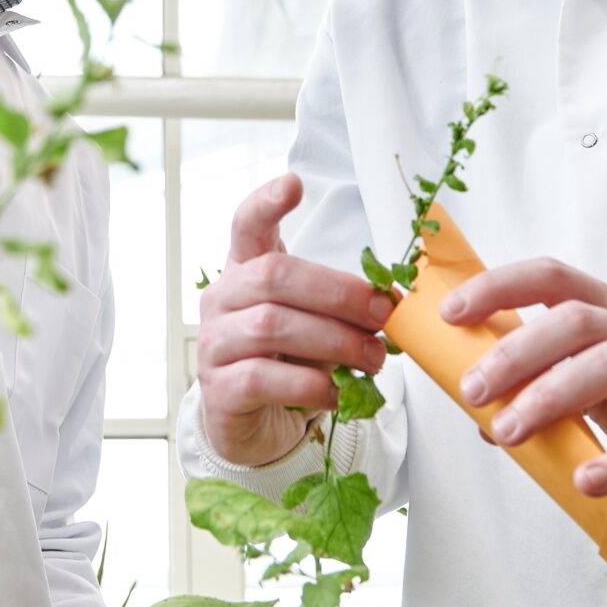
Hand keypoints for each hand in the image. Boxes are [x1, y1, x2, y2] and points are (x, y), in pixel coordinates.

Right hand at [196, 175, 394, 466]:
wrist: (255, 422)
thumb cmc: (288, 360)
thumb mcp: (313, 321)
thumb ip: (339, 304)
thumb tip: (393, 302)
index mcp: (244, 271)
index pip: (245, 225)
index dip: (265, 203)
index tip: (293, 183)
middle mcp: (221, 300)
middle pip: (273, 276)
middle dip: (338, 293)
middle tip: (384, 314)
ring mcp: (214, 345)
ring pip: (271, 328)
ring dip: (335, 341)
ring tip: (375, 358)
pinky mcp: (220, 390)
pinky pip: (263, 379)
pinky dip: (311, 386)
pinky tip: (340, 393)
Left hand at [445, 259, 606, 503]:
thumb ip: (553, 386)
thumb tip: (482, 415)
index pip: (556, 279)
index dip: (501, 287)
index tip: (451, 313)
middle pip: (578, 322)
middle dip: (516, 352)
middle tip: (472, 392)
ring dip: (551, 397)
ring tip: (507, 433)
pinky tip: (586, 481)